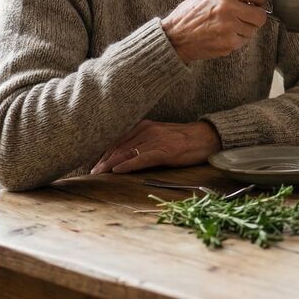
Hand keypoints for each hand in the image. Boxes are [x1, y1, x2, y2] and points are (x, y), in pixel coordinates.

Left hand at [90, 119, 220, 174]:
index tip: (94, 162)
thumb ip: (143, 142)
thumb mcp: (160, 136)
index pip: (119, 139)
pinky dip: (128, 165)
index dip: (104, 151)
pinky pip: (142, 158)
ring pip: (128, 152)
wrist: (207, 137)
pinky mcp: (166, 151)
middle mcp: (148, 130)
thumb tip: (124, 155)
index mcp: (145, 126)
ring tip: (99, 173)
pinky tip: (117, 171)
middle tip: (92, 171)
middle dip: (104, 159)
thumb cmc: (184, 140)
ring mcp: (156, 140)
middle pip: (120, 146)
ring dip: (111, 164)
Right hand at [162, 0, 268, 61]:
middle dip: (254, 17)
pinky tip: (222, 35)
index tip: (253, 2)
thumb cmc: (193, 12)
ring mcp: (228, 26)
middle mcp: (227, 6)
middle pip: (261, 14)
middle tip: (242, 17)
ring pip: (254, 29)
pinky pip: (245, 40)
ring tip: (227, 26)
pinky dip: (237, 39)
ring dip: (245, 29)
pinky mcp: (228, 42)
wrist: (174, 36)